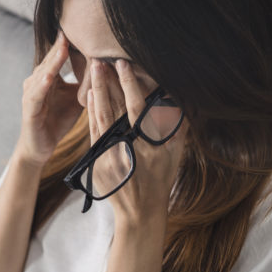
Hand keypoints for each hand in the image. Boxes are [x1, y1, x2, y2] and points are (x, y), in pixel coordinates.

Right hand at [15, 30, 82, 167]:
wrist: (40, 147)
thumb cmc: (57, 120)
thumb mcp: (76, 99)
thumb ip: (86, 84)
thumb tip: (107, 69)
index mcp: (48, 77)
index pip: (59, 56)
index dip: (70, 43)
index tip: (84, 27)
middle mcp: (37, 81)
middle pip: (51, 59)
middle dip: (62, 45)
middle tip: (72, 27)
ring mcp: (31, 94)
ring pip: (43, 72)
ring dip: (53, 60)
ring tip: (63, 46)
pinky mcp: (29, 108)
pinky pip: (36, 94)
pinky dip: (43, 84)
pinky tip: (50, 75)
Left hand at [86, 58, 188, 225]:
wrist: (139, 211)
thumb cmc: (161, 180)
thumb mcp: (175, 155)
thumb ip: (178, 126)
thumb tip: (181, 98)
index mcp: (148, 145)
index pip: (136, 108)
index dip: (128, 85)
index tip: (122, 64)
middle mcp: (127, 148)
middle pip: (113, 109)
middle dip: (106, 83)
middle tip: (100, 60)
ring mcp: (109, 155)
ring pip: (100, 117)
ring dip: (96, 92)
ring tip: (93, 71)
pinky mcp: (97, 161)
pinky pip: (93, 131)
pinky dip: (91, 112)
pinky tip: (89, 96)